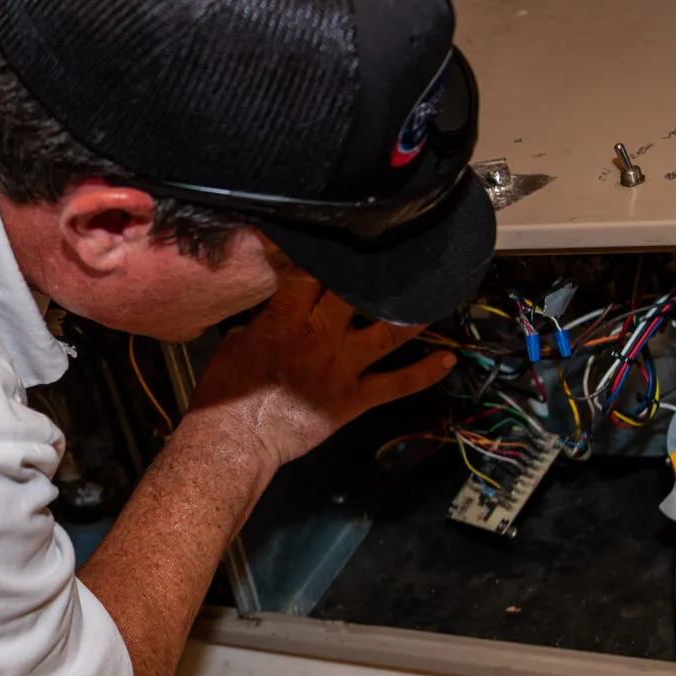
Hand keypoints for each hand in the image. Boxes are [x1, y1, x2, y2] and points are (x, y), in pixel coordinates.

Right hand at [186, 277, 455, 470]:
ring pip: (389, 332)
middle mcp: (321, 334)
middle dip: (378, 273)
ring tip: (435, 297)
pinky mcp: (354, 398)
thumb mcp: (236, 340)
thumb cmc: (227, 391)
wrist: (236, 439)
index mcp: (287, 316)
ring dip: (415, 315)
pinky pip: (397, 384)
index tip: (347, 236)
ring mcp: (342, 366)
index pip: (315, 271)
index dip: (331, 252)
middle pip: (358, 292)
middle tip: (399, 255)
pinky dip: (425, 373)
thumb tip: (276, 309)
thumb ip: (265, 319)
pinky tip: (448, 360)